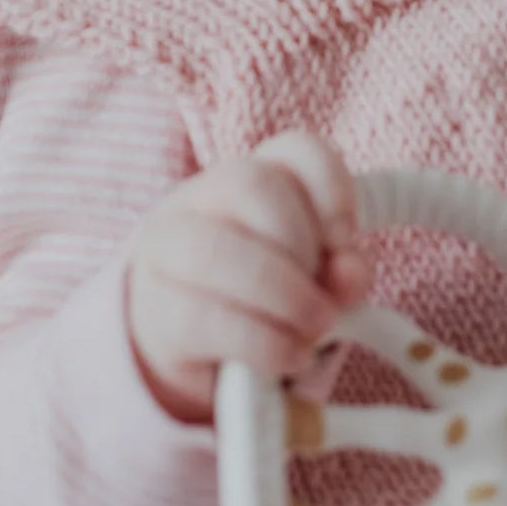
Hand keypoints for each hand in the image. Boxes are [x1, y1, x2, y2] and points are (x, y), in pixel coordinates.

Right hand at [125, 128, 371, 423]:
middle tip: (323, 294)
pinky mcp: (157, 313)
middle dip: (301, 244)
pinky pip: (206, 318)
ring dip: (284, 295)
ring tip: (314, 328)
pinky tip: (289, 356)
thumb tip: (349, 275)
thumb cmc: (261, 297)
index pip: (293, 149)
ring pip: (218, 249)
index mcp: (251, 177)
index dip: (329, 185)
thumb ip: (339, 269)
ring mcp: (169, 250)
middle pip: (253, 186)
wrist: (183, 348)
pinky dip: (263, 343)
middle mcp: (202, 198)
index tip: (346, 237)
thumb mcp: (310, 276)